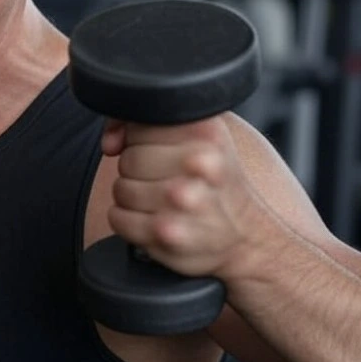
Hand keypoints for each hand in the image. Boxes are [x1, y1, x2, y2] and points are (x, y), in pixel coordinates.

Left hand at [101, 114, 257, 279]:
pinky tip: (153, 221)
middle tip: (164, 181)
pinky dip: (128, 222)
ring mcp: (184, 200)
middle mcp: (199, 163)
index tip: (155, 152)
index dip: (140, 140)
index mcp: (206, 133)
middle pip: (129, 159)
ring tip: (161, 202)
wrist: (249, 237)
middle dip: (138, 172)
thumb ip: (146, 124)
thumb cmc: (215, 183)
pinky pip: (118, 218)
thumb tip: (110, 142)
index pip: (139, 125)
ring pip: (121, 189)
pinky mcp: (167, 233)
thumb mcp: (199, 137)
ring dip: (133, 198)